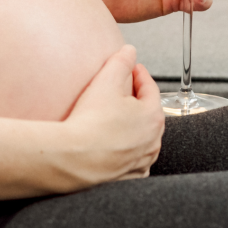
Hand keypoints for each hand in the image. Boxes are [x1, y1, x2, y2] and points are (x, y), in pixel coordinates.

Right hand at [61, 45, 163, 186]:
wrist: (74, 159)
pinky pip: (135, 161)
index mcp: (152, 116)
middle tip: (122, 92)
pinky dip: (129, 152)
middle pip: (148, 113)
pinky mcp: (129, 175)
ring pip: (144, 139)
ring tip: (117, 118)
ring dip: (134, 127)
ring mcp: (142, 160)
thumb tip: (129, 51)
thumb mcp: (105, 81)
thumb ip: (120, 62)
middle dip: (137, 101)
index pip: (150, 88)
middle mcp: (153, 140)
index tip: (132, 69)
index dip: (139, 75)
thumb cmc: (90, 123)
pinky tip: (116, 146)